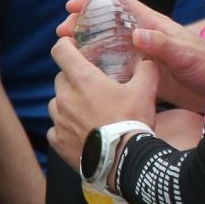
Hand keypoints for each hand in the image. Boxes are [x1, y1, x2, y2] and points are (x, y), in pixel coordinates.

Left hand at [45, 39, 159, 170]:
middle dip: (74, 78)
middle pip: (61, 78)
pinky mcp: (56, 139)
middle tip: (92, 85)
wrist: (121, 159)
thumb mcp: (146, 90)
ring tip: (89, 111)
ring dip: (69, 103)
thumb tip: (148, 60)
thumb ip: (146, 70)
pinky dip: (67, 127)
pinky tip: (83, 132)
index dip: (65, 44)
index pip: (61, 51)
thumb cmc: (131, 121)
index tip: (72, 45)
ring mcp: (58, 119)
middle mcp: (64, 97)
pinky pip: (57, 128)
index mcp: (83, 79)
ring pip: (57, 102)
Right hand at [57, 0, 204, 110]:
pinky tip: (83, 73)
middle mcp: (144, 37)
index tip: (73, 6)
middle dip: (83, 23)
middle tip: (62, 32)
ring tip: (65, 50)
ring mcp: (141, 55)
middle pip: (107, 23)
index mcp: (154, 25)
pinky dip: (97, 66)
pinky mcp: (141, 74)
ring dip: (86, 44)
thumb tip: (137, 35)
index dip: (96, 0)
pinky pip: (114, 66)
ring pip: (107, 44)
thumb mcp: (184, 55)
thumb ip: (163, 45)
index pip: (121, 4)